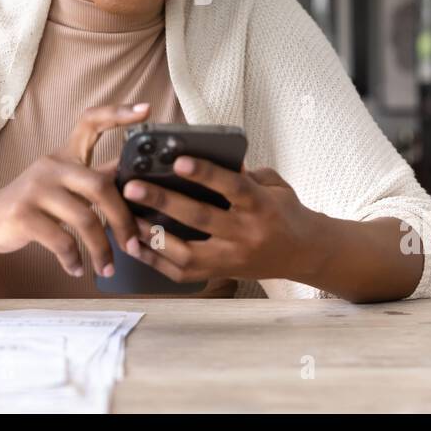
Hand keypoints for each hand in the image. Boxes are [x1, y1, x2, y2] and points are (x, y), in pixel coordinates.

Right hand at [0, 102, 149, 277]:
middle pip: (100, 186)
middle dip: (122, 220)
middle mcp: (51, 165)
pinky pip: (61, 240)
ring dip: (101, 249)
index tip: (145, 110)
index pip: (91, 122)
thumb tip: (138, 181)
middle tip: (134, 244)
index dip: (118, 114)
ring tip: (107, 268)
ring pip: (84, 219)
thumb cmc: (35, 204)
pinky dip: (73, 258)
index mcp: (65, 155)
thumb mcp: (63, 185)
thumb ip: (95, 181)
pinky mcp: (23, 214)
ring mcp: (35, 188)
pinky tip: (76, 268)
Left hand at [121, 158, 321, 284]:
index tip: (178, 161)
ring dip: (152, 236)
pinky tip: (136, 246)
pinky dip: (157, 261)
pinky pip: (183, 274)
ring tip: (126, 218)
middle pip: (200, 218)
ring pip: (187, 252)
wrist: (304, 253)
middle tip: (133, 187)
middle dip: (163, 202)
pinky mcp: (220, 274)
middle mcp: (245, 234)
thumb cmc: (284, 211)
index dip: (206, 174)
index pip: (232, 187)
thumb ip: (242, 173)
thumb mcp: (272, 185)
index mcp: (261, 206)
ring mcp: (231, 259)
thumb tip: (205, 157)